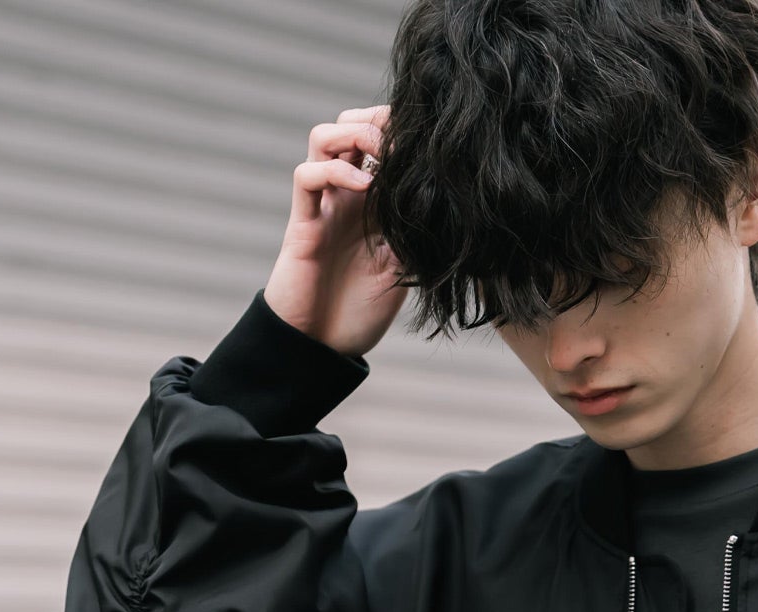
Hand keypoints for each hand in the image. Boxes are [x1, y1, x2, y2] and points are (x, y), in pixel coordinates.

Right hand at [262, 105, 408, 359]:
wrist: (322, 347)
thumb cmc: (359, 312)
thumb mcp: (405, 271)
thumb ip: (420, 238)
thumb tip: (454, 211)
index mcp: (372, 204)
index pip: (380, 144)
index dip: (401, 130)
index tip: (430, 137)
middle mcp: (345, 196)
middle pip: (349, 125)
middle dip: (376, 119)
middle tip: (405, 136)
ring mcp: (322, 205)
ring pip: (322, 137)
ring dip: (352, 132)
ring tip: (383, 152)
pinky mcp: (303, 223)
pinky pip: (307, 176)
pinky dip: (335, 170)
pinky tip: (364, 185)